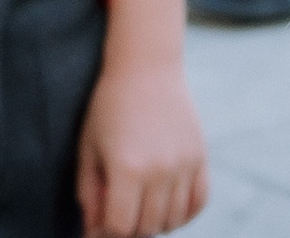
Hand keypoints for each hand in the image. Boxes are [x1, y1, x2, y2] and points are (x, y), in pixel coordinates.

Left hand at [76, 60, 209, 236]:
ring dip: (155, 223)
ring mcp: (184, 163)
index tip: (100, 225)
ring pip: (173, 220)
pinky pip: (198, 202)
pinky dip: (184, 214)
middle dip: (129, 229)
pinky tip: (167, 205)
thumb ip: (89, 195)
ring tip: (141, 206)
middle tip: (119, 213)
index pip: (119, 228)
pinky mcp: (200, 157)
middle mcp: (159, 169)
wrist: (146, 68)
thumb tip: (94, 232)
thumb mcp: (88, 150)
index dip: (107, 233)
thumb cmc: (109, 107)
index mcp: (126, 168)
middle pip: (147, 228)